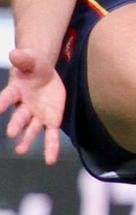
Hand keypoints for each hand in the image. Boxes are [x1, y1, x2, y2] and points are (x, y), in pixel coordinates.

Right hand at [0, 49, 65, 163]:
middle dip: (15, 124)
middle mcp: (24, 106)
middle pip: (19, 117)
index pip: (7, 97)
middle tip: (11, 133)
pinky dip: (51, 148)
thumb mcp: (32, 59)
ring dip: (27, 140)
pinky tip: (50, 160)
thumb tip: (14, 53)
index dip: (1, 103)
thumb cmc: (34, 66)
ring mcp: (37, 115)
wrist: (44, 73)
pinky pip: (51, 136)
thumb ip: (24, 58)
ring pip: (32, 129)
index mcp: (16, 90)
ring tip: (21, 150)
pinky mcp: (51, 120)